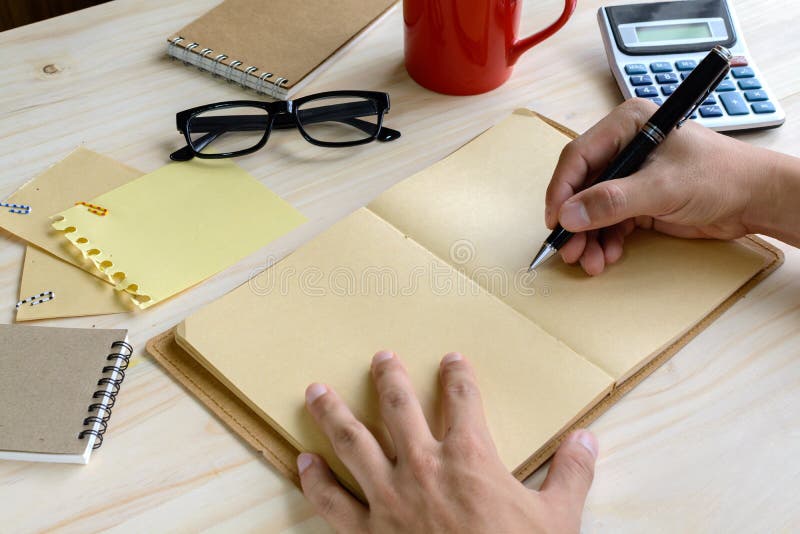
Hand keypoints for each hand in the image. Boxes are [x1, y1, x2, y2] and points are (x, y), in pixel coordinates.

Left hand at [297, 351, 598, 532]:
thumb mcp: (557, 519)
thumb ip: (571, 474)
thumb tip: (588, 439)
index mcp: (468, 457)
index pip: (463, 399)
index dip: (458, 375)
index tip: (451, 359)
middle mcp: (422, 466)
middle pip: (399, 408)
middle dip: (389, 378)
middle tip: (379, 358)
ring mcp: (388, 497)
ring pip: (353, 442)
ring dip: (332, 413)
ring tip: (316, 391)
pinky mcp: (366, 531)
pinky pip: (332, 502)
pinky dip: (315, 481)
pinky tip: (302, 462)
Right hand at [545, 98, 776, 274]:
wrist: (757, 200)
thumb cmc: (720, 177)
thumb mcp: (663, 187)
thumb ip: (613, 201)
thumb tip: (568, 216)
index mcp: (626, 126)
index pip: (578, 157)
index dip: (561, 191)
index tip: (555, 222)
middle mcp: (623, 148)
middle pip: (581, 186)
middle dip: (575, 222)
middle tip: (569, 251)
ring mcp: (630, 176)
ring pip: (592, 209)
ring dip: (589, 237)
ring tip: (591, 262)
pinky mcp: (638, 200)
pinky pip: (609, 222)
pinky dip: (605, 240)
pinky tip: (608, 255)